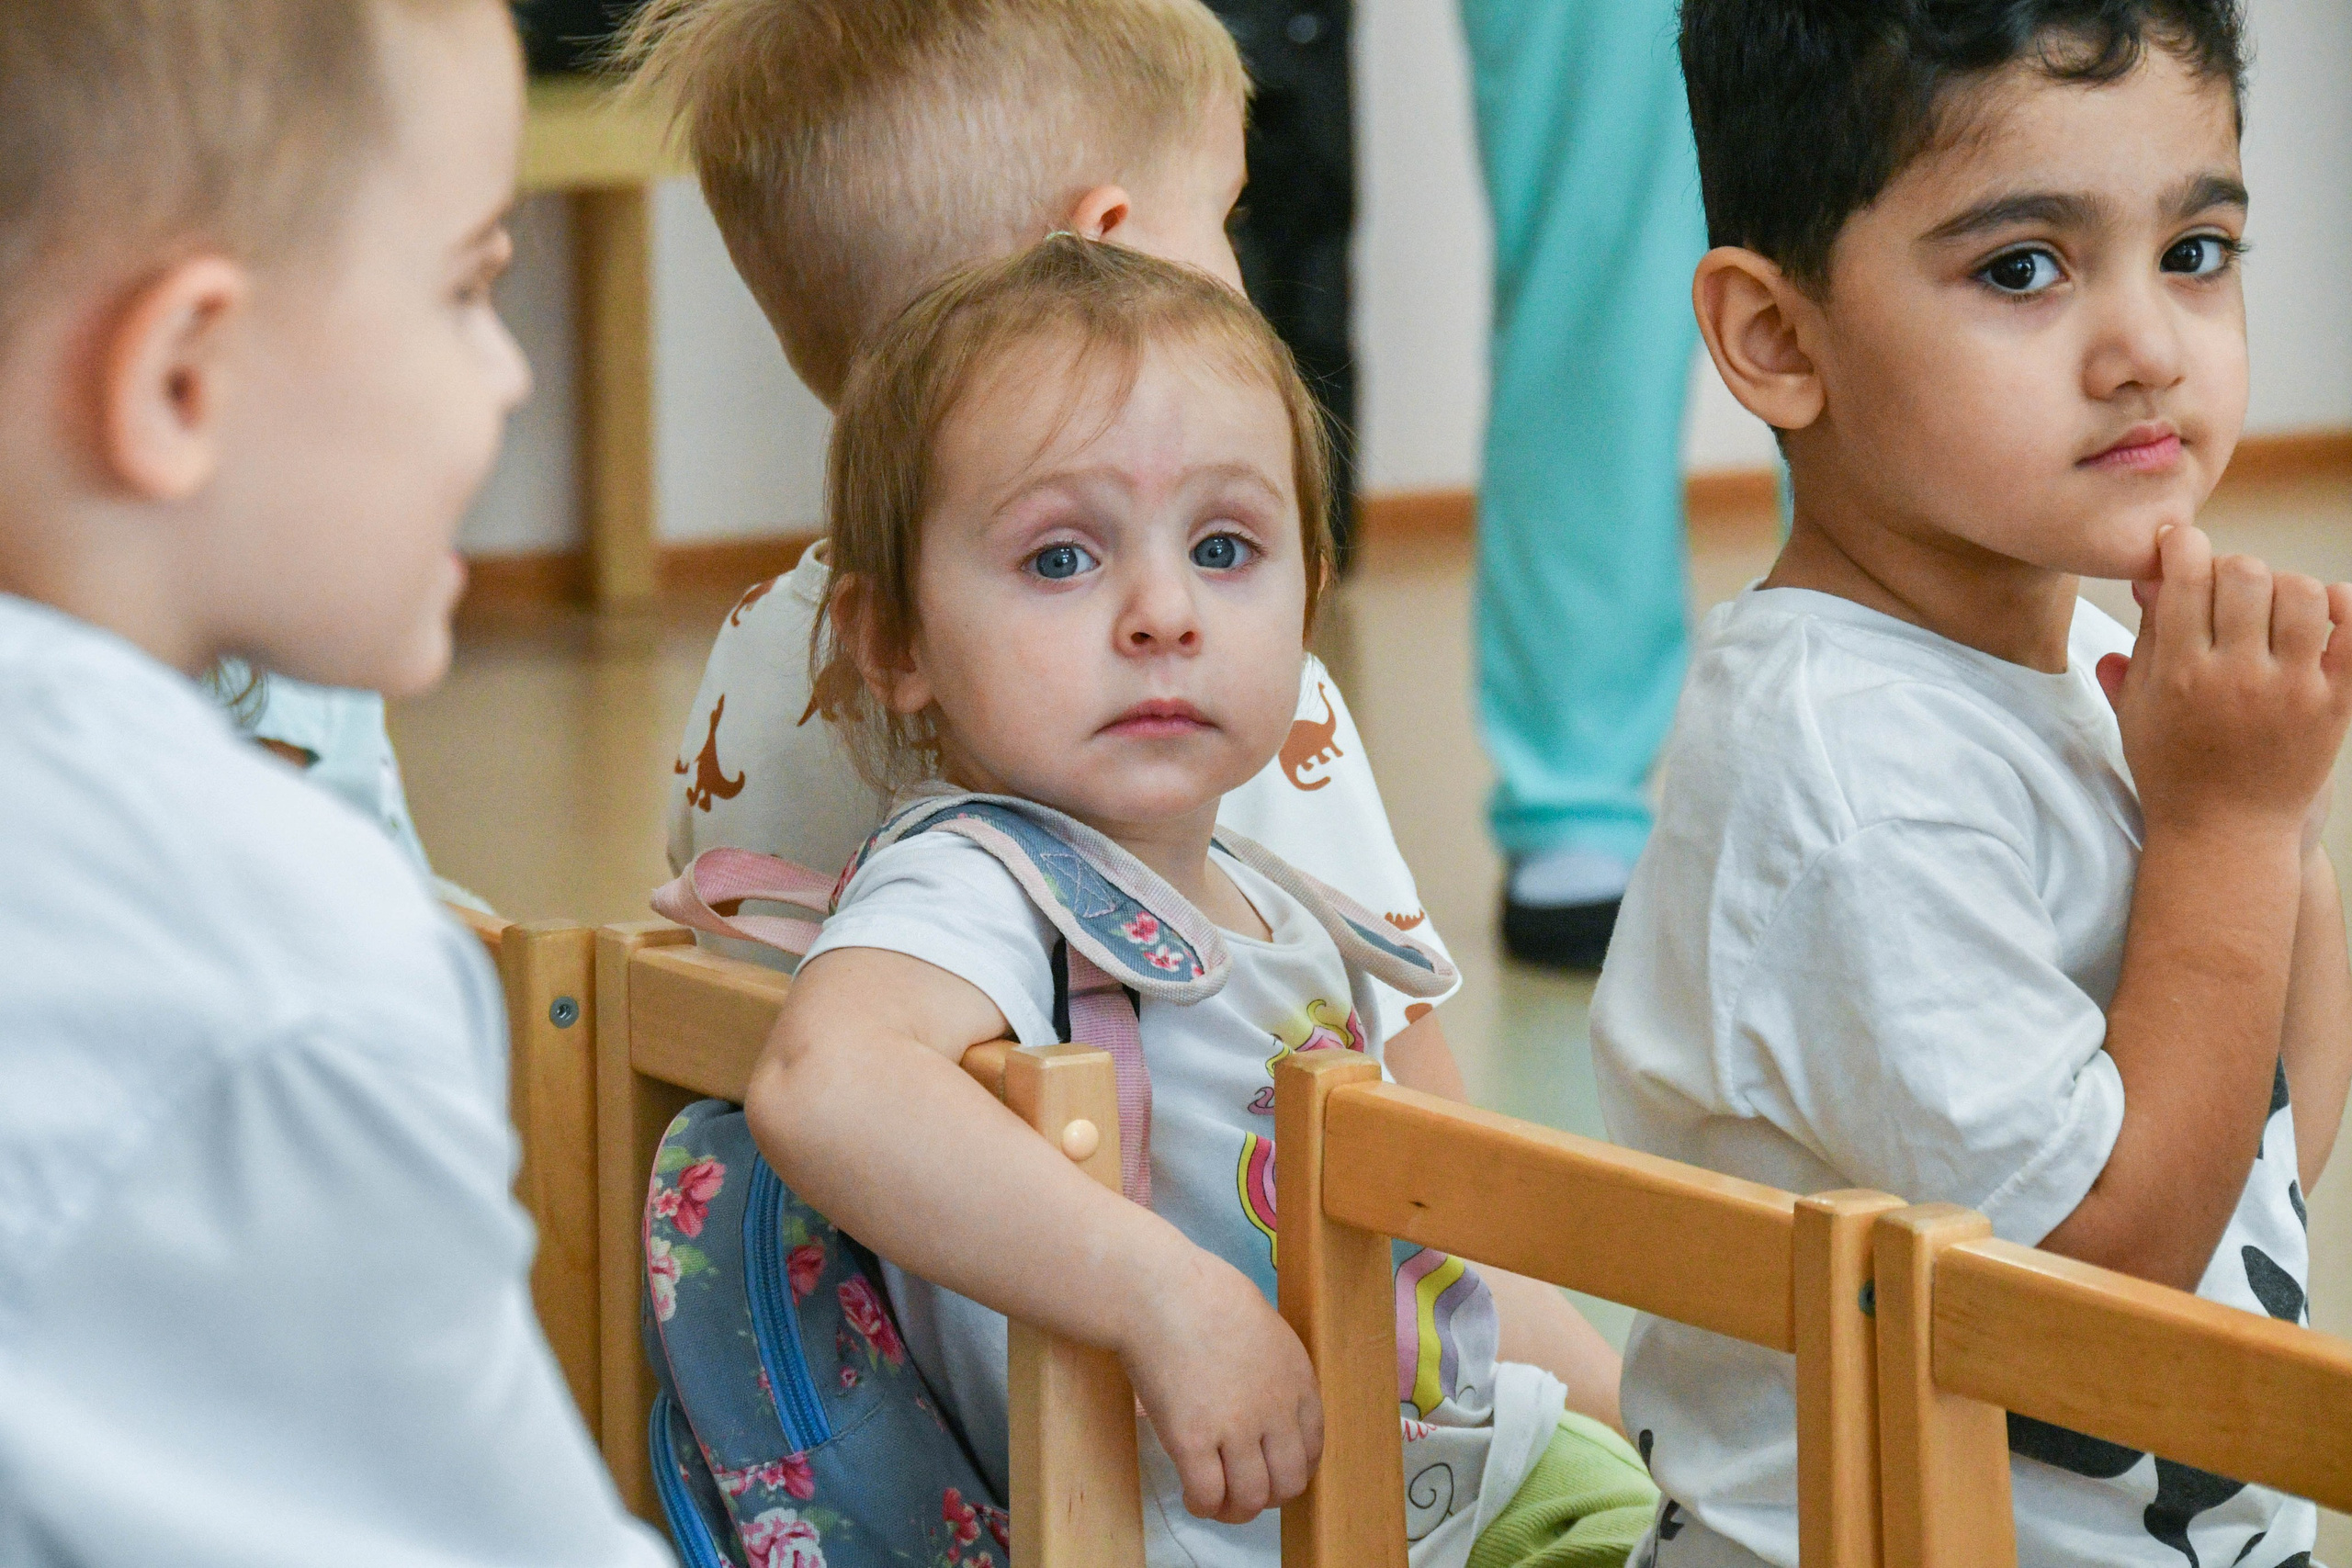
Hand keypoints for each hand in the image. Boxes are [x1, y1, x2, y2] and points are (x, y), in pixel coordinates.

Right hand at [1117, 1246, 1322, 1523]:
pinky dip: (1202, 1504)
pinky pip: (1208, 1495)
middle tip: (1244, 1490)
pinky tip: (1191, 1495)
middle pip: (1289, 1483)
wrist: (1158, 1290)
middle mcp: (1276, 1410)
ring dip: (1235, 1509)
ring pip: (1251, 1499)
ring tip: (1217, 1502)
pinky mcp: (1192, 1440)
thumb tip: (1259, 1392)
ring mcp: (1236, 1428)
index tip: (1272, 1471)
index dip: (1292, 1469)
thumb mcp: (1263, 1327)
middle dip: (1268, 1496)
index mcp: (1298, 1379)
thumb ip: (1271, 1368)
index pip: (1313, 1449)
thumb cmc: (1203, 1293)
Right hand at [2095, 526, 2351, 842]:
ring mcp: (2291, 691)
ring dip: (2286, 585)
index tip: (2182, 547)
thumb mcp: (2139, 706)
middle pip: (2244, 574)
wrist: (2224, 836)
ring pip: (2302, 593)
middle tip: (2227, 589)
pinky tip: (2328, 609)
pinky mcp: (2335, 706)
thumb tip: (2154, 574)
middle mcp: (2235, 677)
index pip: (2185, 576)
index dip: (2183, 546)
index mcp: (2179, 673)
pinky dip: (2347, 607)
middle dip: (2232, 567)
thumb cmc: (2173, 768)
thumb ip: (2146, 638)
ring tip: (2273, 608)